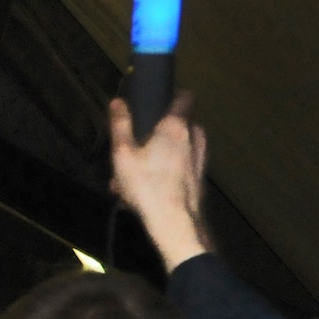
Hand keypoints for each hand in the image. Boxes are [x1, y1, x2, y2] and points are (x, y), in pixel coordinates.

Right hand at [109, 93, 208, 272]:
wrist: (175, 222)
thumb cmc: (147, 185)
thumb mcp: (123, 155)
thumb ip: (120, 126)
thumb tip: (117, 101)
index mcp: (176, 125)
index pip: (185, 96)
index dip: (172, 96)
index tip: (156, 104)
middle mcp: (194, 135)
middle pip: (179, 123)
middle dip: (159, 132)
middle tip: (136, 148)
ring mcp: (201, 156)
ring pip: (179, 146)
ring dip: (160, 154)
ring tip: (137, 174)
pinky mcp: (200, 175)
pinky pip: (182, 164)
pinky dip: (167, 170)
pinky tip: (147, 188)